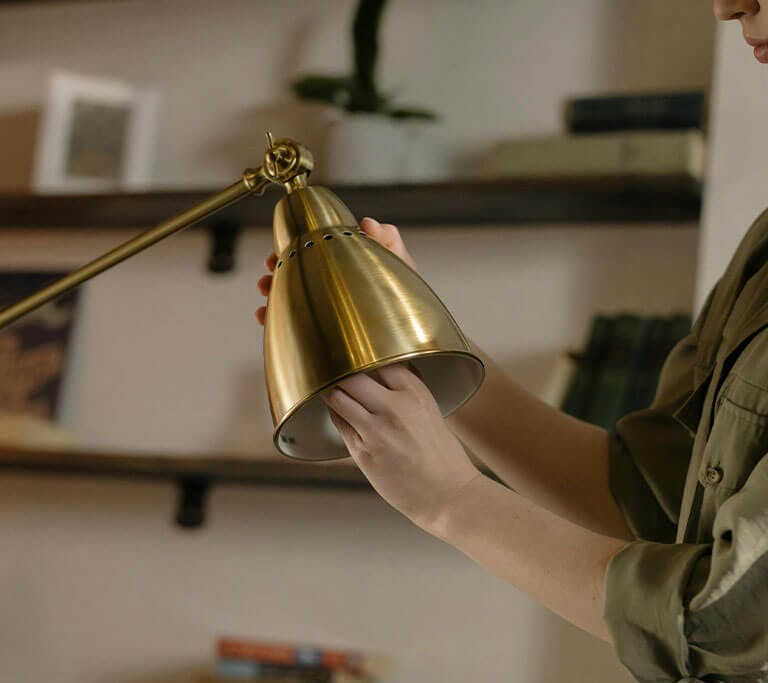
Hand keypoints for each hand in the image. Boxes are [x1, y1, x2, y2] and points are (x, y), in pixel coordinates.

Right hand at [255, 217, 416, 324]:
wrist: (403, 347)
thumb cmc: (404, 305)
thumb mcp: (401, 267)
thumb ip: (389, 242)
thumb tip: (369, 223)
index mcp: (345, 265)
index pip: (316, 246)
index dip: (299, 242)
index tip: (286, 243)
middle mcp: (329, 286)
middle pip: (296, 269)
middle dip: (279, 265)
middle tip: (271, 266)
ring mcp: (320, 310)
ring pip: (287, 294)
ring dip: (271, 289)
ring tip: (266, 290)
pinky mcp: (314, 334)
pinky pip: (287, 324)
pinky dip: (271, 318)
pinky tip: (264, 316)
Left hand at [321, 363, 482, 533]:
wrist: (449, 496)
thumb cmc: (442, 457)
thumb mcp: (430, 412)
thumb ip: (406, 392)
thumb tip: (382, 376)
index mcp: (416, 393)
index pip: (379, 359)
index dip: (364, 356)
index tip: (355, 355)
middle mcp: (396, 407)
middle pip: (352, 373)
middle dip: (340, 370)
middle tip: (333, 368)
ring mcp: (377, 430)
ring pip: (338, 396)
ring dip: (331, 390)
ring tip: (328, 387)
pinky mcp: (363, 452)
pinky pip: (339, 422)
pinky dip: (336, 413)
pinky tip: (337, 411)